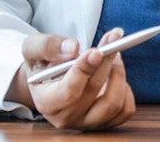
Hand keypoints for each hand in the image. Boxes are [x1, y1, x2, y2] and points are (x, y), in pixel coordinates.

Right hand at [6, 29, 135, 129]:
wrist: (48, 80)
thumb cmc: (40, 64)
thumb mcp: (33, 48)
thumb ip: (47, 46)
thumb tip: (73, 49)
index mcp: (47, 102)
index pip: (68, 92)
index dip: (84, 71)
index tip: (96, 51)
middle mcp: (67, 117)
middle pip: (94, 91)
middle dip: (106, 61)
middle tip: (113, 38)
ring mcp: (87, 122)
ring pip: (114, 103)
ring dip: (118, 74)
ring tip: (113, 54)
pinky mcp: (104, 122)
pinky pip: (125, 109)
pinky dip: (126, 89)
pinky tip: (115, 73)